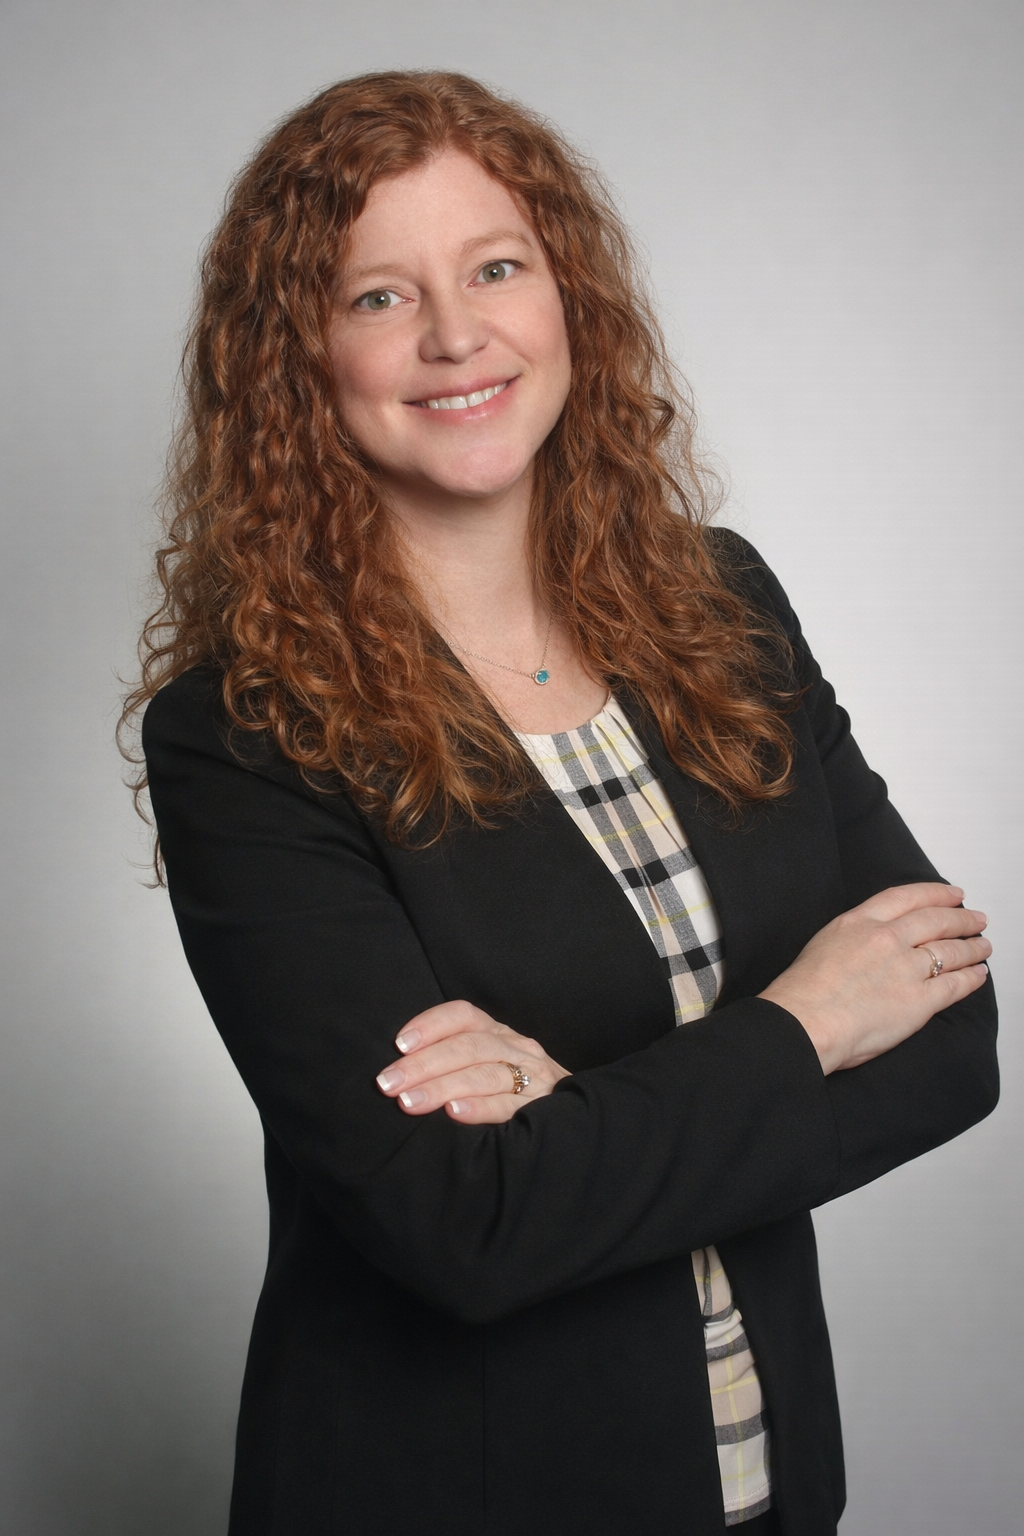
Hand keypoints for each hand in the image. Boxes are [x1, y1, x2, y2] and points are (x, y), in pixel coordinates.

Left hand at [375, 1000, 570, 1122]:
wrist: (573, 1117)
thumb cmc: (513, 1091)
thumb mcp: (488, 1063)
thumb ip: (454, 1060)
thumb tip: (399, 1070)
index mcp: (497, 1032)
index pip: (463, 1016)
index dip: (430, 1025)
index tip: (398, 1044)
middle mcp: (516, 1047)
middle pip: (468, 1046)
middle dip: (423, 1064)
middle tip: (388, 1083)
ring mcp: (533, 1076)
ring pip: (485, 1073)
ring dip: (442, 1086)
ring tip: (410, 1101)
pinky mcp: (543, 1107)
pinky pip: (509, 1105)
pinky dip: (480, 1107)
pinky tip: (454, 1111)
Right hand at [759, 883, 990, 1074]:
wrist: (803, 1021)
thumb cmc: (802, 992)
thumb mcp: (824, 944)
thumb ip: (853, 937)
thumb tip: (869, 944)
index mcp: (859, 922)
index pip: (907, 897)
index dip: (935, 893)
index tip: (952, 893)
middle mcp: (886, 939)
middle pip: (936, 920)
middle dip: (962, 918)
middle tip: (976, 919)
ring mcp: (904, 968)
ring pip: (950, 951)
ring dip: (972, 947)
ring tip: (983, 946)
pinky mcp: (918, 1000)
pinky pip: (954, 985)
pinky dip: (971, 978)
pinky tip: (978, 975)